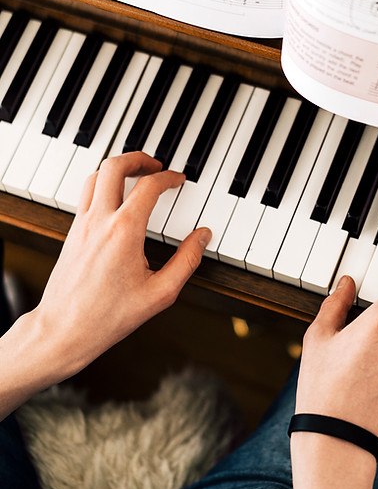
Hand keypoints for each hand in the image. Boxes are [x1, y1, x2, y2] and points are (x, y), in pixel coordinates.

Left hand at [30, 151, 210, 376]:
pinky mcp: (71, 233)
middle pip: (114, 166)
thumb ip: (187, 261)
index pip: (149, 186)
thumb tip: (202, 237)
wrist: (64, 329)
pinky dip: (103, 185)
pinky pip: (86, 195)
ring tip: (135, 174)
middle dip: (138, 158)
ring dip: (117, 169)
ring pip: (95, 176)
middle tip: (154, 164)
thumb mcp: (160, 293)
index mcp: (124, 231)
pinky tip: (115, 199)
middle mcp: (100, 221)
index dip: (169, 177)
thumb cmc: (108, 316)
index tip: (178, 180)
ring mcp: (81, 225)